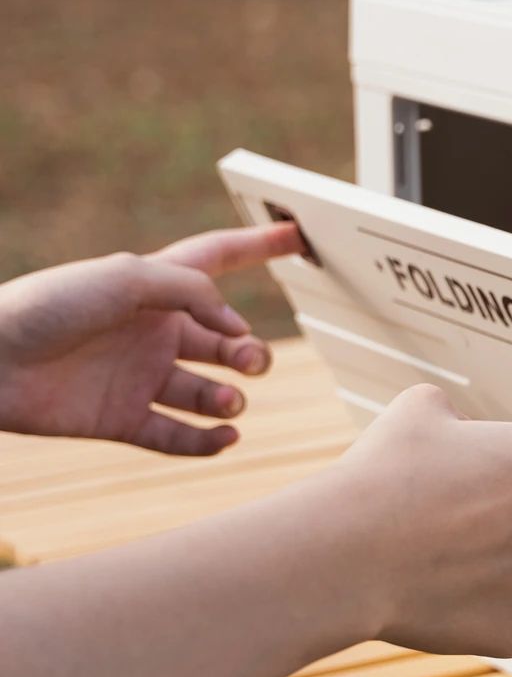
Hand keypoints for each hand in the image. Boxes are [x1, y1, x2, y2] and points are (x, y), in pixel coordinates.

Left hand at [0, 223, 301, 454]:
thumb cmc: (49, 306)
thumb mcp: (129, 278)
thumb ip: (193, 291)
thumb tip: (235, 328)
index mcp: (154, 288)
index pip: (217, 260)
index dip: (258, 247)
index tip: (296, 236)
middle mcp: (152, 332)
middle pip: (224, 341)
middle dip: (249, 352)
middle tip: (250, 361)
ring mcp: (137, 377)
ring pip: (206, 392)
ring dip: (229, 398)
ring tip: (229, 400)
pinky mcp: (120, 419)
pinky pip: (176, 435)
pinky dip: (206, 440)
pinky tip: (225, 436)